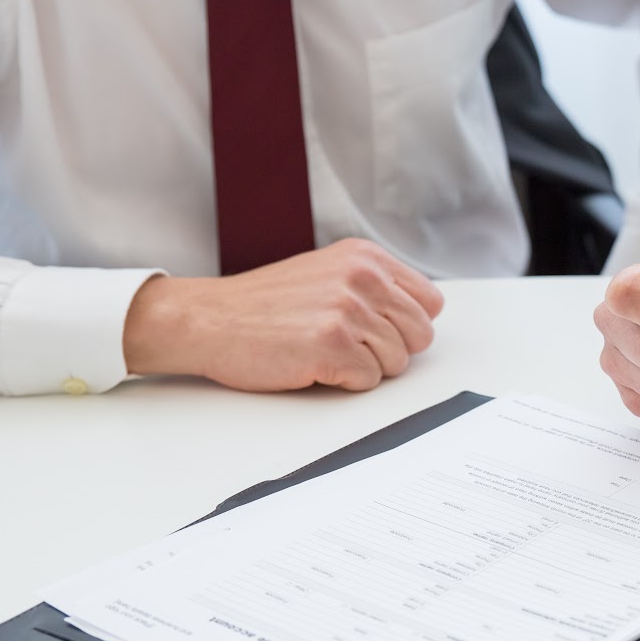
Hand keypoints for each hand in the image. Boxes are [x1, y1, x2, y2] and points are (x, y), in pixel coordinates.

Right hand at [123, 238, 443, 391]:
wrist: (209, 319)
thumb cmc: (264, 305)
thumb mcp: (328, 273)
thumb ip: (374, 287)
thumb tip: (418, 317)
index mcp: (366, 258)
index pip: (430, 303)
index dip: (407, 326)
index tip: (378, 330)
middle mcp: (363, 278)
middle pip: (420, 336)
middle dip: (391, 350)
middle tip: (350, 346)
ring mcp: (349, 310)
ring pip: (397, 362)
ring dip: (364, 367)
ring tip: (325, 351)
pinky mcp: (333, 345)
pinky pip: (369, 381)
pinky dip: (344, 382)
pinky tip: (313, 364)